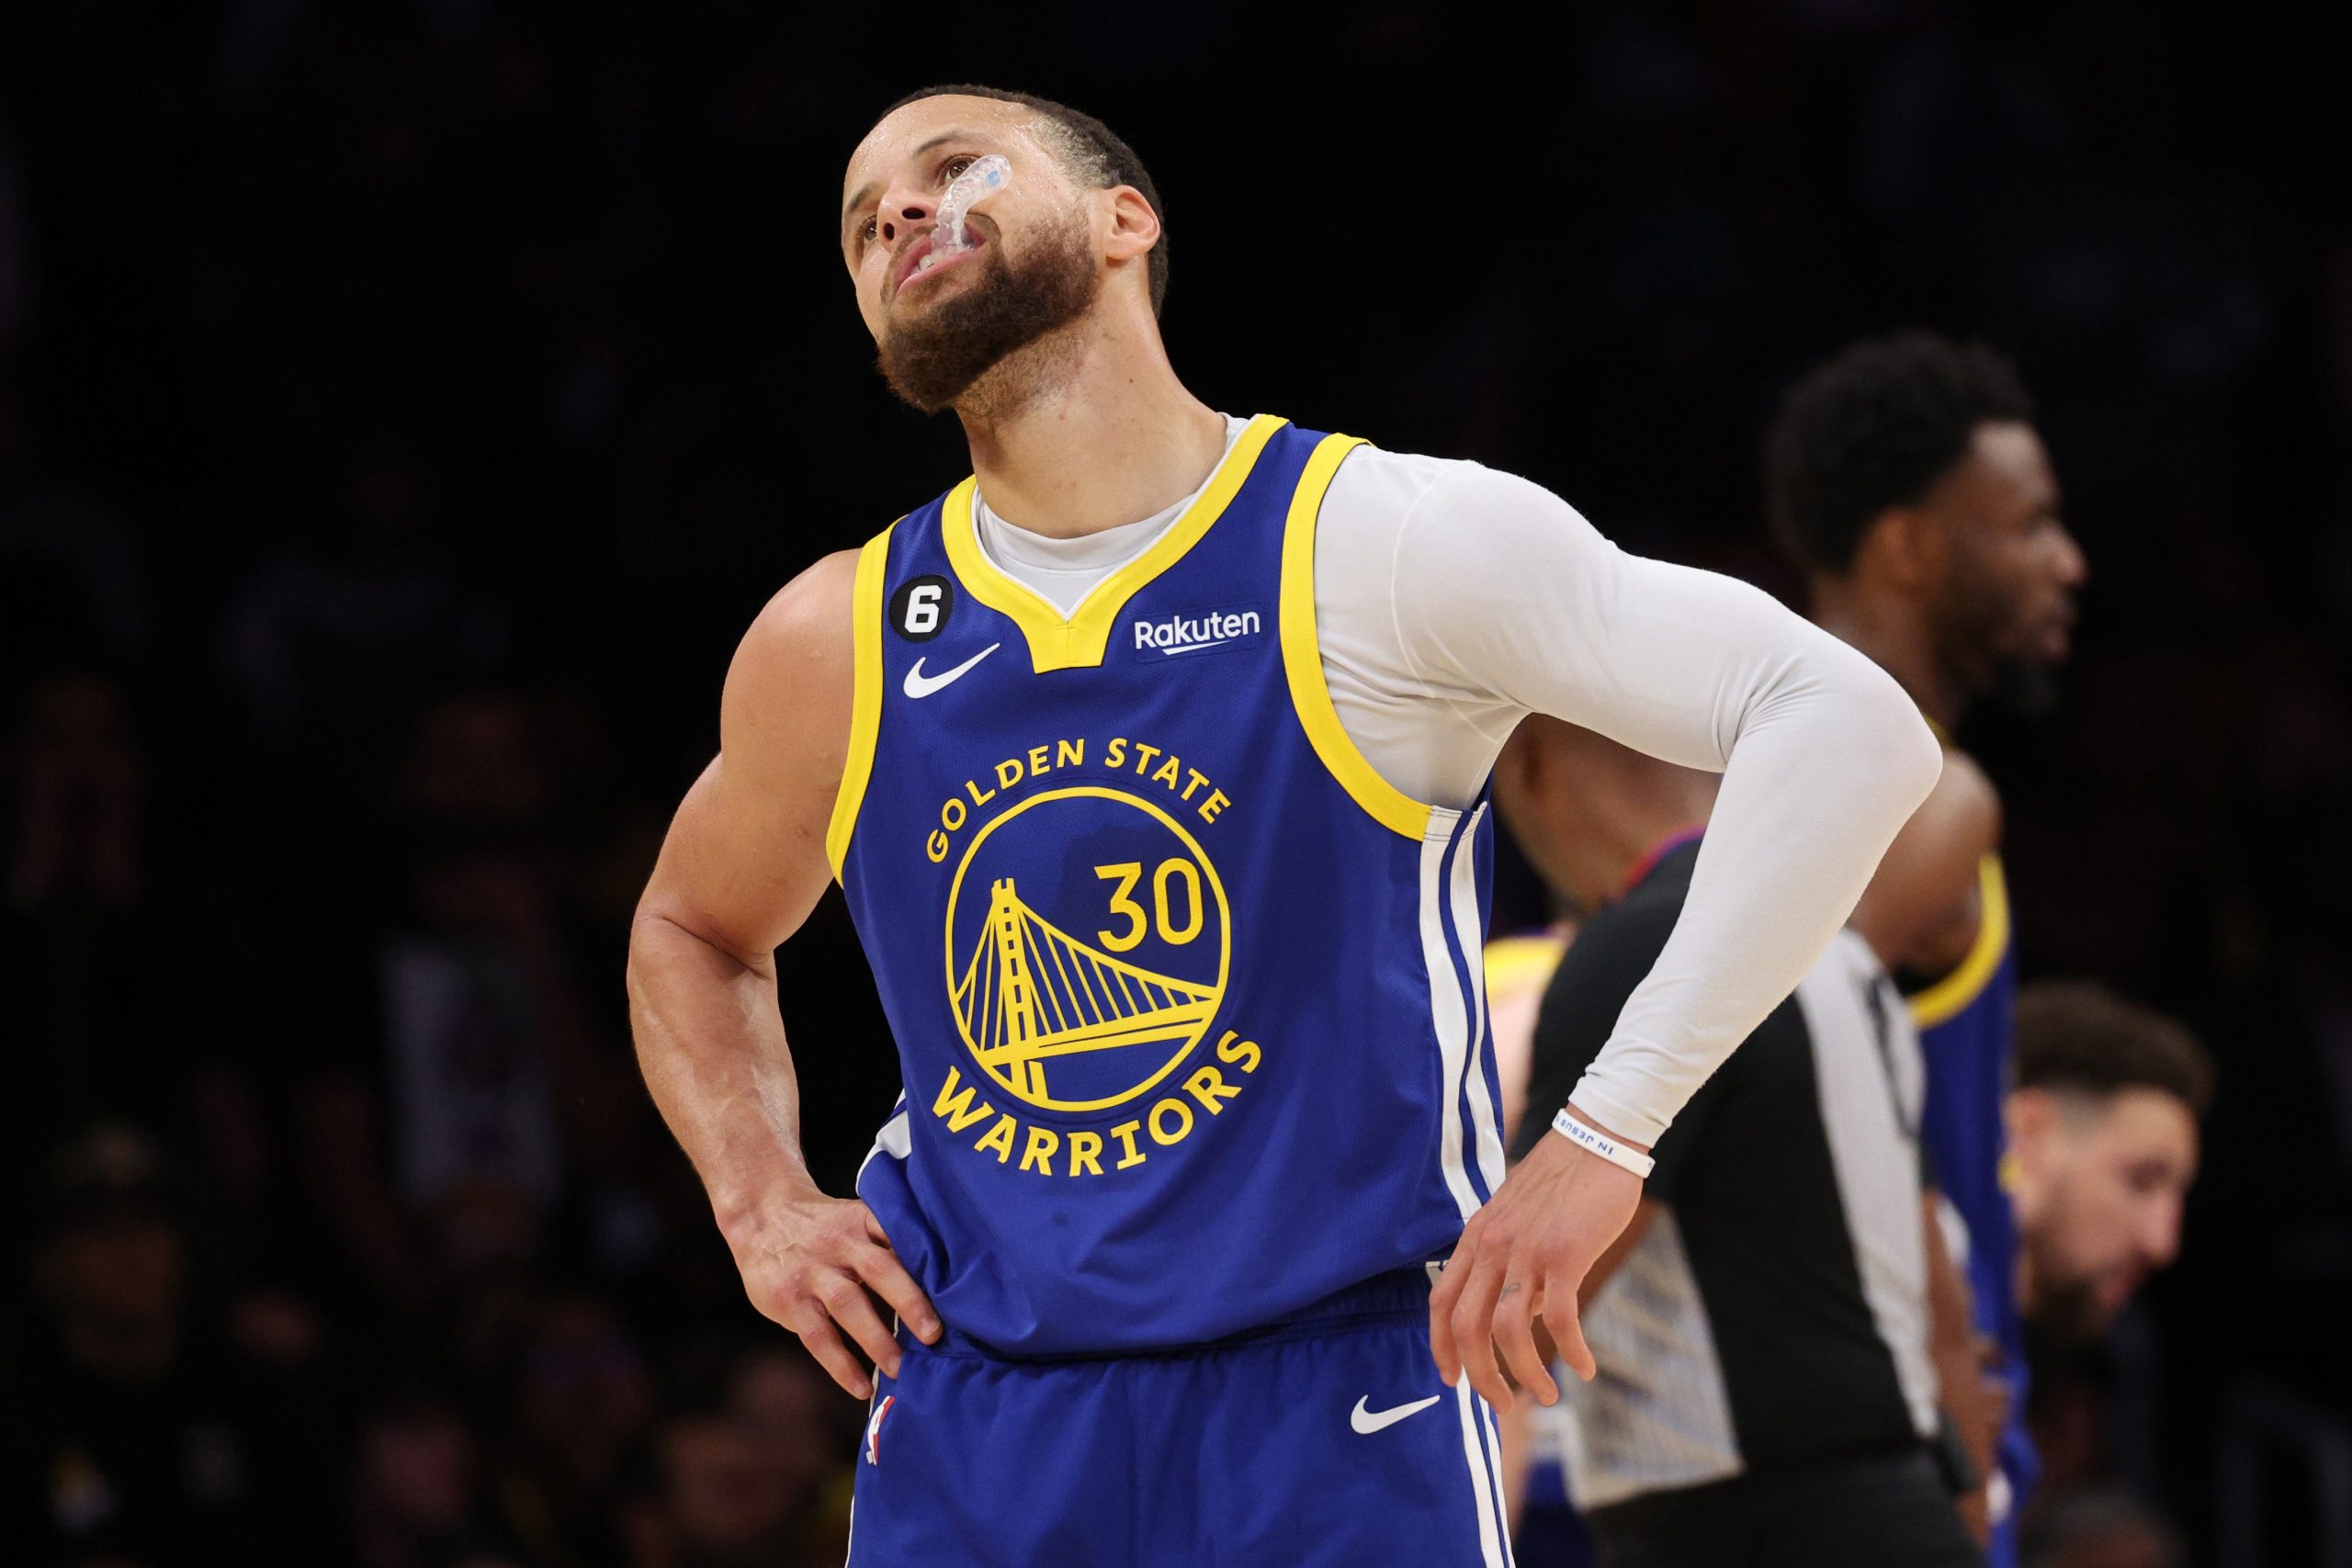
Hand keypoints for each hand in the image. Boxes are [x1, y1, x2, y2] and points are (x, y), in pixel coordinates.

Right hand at [723, 1185, 940, 1397]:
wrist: (760, 1216)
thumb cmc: (825, 1227)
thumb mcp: (855, 1220)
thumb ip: (889, 1244)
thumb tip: (943, 1284)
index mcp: (863, 1221)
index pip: (899, 1234)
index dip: (926, 1257)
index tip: (956, 1286)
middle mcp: (840, 1243)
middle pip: (879, 1269)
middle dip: (909, 1301)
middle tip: (935, 1334)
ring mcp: (812, 1272)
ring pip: (849, 1304)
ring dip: (877, 1339)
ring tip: (901, 1369)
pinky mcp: (790, 1301)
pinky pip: (818, 1337)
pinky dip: (840, 1364)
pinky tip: (861, 1387)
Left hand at [1429, 1107, 1643, 1410]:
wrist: (1596, 1139)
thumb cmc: (1562, 1182)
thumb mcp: (1518, 1219)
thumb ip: (1509, 1262)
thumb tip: (1525, 1316)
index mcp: (1476, 1238)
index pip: (1440, 1301)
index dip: (1441, 1347)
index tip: (1452, 1378)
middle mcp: (1492, 1247)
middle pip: (1467, 1326)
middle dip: (1480, 1376)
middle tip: (1503, 1405)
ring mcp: (1526, 1251)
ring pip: (1508, 1331)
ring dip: (1525, 1374)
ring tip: (1548, 1396)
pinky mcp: (1564, 1255)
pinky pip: (1560, 1319)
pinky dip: (1571, 1352)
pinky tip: (1586, 1368)